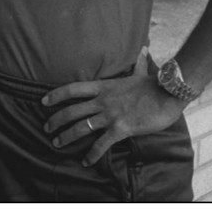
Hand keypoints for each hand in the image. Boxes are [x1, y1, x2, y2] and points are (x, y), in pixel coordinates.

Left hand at [41, 68, 186, 166]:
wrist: (168, 94)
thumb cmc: (154, 85)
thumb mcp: (141, 72)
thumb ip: (138, 63)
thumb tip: (144, 49)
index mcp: (103, 86)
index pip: (72, 89)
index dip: (56, 95)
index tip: (43, 101)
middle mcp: (102, 100)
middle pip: (71, 110)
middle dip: (56, 120)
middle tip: (46, 128)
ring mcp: (110, 114)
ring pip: (81, 127)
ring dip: (66, 136)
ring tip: (56, 143)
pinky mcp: (121, 128)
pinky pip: (102, 144)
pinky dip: (92, 154)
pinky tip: (85, 161)